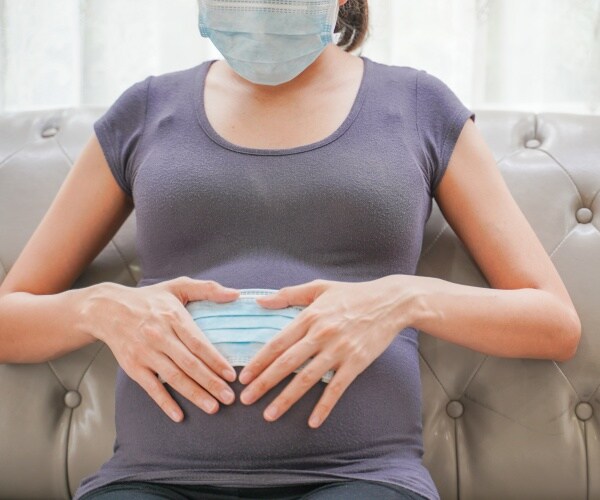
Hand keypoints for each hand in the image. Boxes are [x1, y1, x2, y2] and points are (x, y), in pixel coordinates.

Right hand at [81, 277, 239, 422]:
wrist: (108, 309)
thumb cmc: (149, 299)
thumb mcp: (178, 286)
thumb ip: (208, 289)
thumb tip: (236, 294)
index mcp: (173, 317)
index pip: (198, 343)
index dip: (215, 360)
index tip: (231, 375)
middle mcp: (159, 336)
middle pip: (189, 364)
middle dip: (211, 383)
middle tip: (229, 398)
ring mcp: (145, 353)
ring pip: (174, 378)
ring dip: (194, 394)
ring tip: (213, 407)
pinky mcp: (133, 367)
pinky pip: (151, 388)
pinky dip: (165, 402)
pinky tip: (179, 415)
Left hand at [237, 276, 412, 427]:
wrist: (390, 302)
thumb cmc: (352, 294)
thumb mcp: (319, 288)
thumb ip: (288, 295)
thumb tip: (260, 301)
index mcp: (309, 316)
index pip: (277, 343)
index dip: (259, 361)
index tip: (244, 377)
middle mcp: (321, 334)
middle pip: (286, 363)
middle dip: (264, 383)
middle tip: (247, 399)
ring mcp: (338, 350)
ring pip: (307, 379)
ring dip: (286, 398)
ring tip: (270, 414)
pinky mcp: (356, 363)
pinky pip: (336, 388)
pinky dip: (324, 406)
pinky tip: (313, 421)